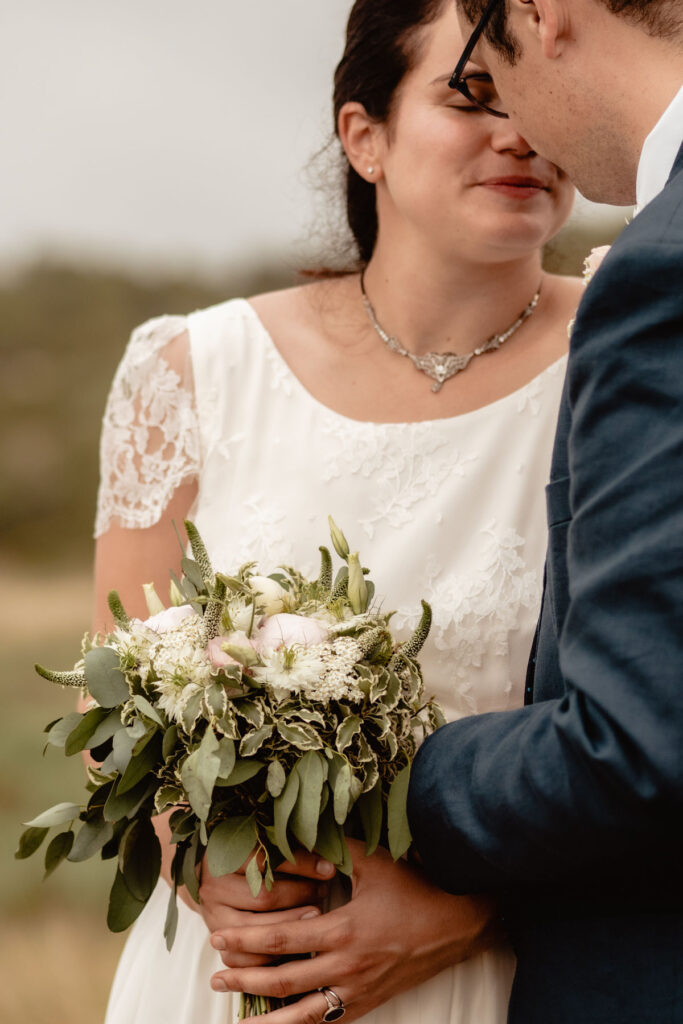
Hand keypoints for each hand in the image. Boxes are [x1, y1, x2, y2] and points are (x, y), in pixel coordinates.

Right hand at [197, 849, 335, 967]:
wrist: (212, 881)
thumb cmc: (248, 860)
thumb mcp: (263, 846)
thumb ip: (288, 848)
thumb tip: (327, 853)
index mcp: (226, 857)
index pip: (267, 860)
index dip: (302, 865)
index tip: (329, 869)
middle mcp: (214, 887)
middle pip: (263, 897)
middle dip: (299, 896)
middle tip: (324, 893)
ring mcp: (213, 917)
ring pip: (255, 929)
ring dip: (290, 927)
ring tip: (316, 918)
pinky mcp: (219, 943)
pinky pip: (244, 958)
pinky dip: (272, 956)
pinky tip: (296, 945)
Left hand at [208, 839, 502, 1021]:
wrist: (459, 924)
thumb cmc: (416, 888)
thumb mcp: (375, 862)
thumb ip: (334, 849)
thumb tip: (296, 835)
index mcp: (344, 930)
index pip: (282, 940)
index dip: (247, 941)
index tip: (218, 937)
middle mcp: (347, 967)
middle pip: (284, 981)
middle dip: (245, 980)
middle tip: (215, 978)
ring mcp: (358, 991)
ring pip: (303, 1015)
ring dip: (267, 1019)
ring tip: (238, 1022)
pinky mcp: (370, 1003)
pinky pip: (329, 1023)